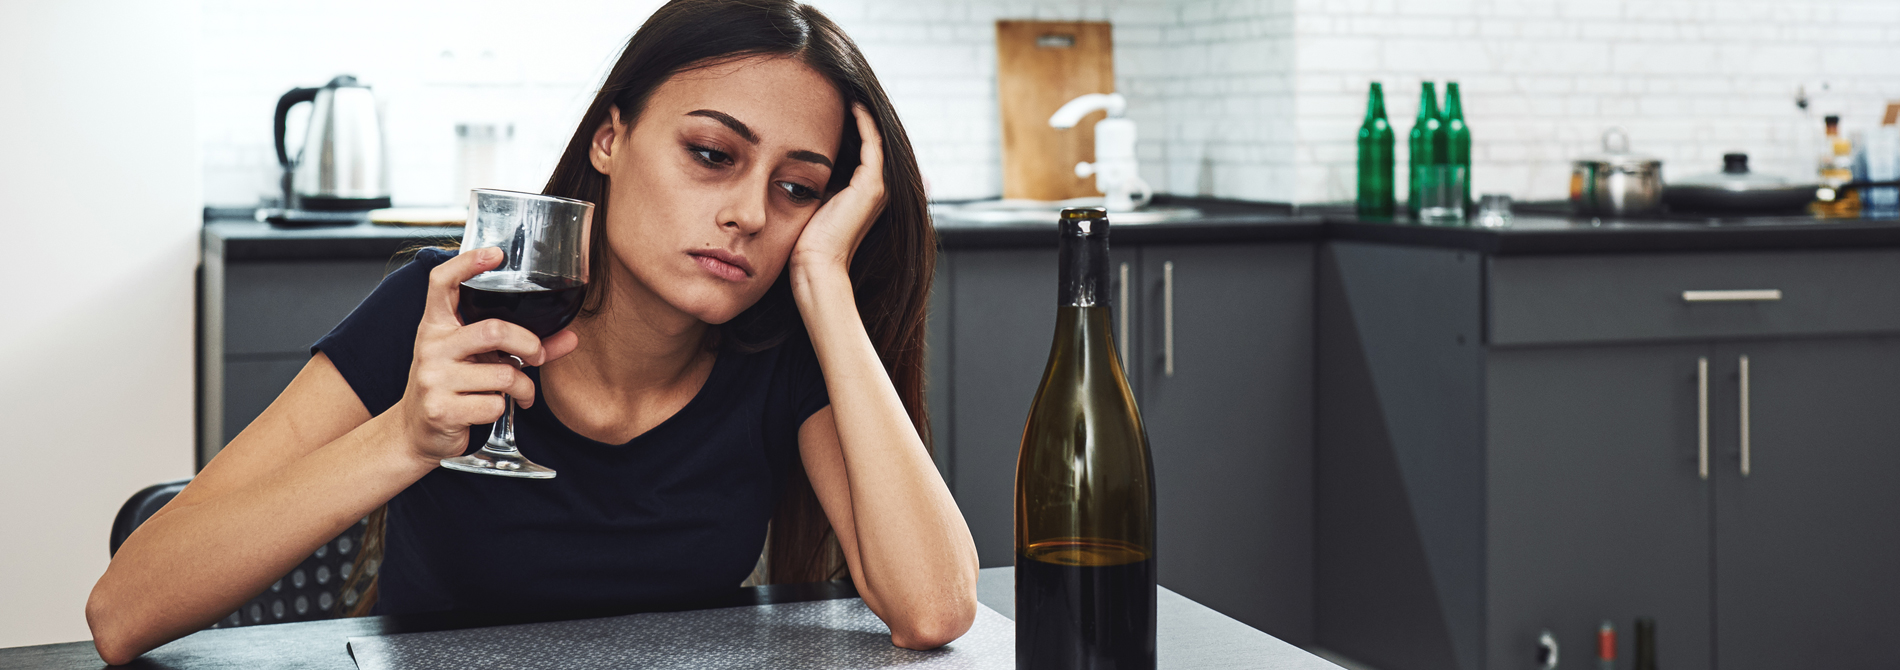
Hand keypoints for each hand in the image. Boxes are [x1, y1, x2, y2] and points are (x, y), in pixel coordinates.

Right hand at [391, 247, 580, 462]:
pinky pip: (495, 405)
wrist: (415, 431)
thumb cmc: (453, 386)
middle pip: (494, 330)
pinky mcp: (442, 409)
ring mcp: (434, 379)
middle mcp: (432, 347)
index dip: (467, 263)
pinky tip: (492, 408)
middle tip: (536, 356)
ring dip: (523, 387)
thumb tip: (571, 337)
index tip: (496, 254)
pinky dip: (504, 408)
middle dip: (528, 344)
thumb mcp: (477, 359)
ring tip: (520, 392)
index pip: (442, 282)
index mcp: (437, 326)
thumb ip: (519, 346)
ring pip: (503, 374)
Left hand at [792, 103, 885, 272]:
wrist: (814, 265)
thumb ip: (813, 182)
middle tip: (844, 90)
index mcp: (863, 194)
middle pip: (872, 142)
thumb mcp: (811, 203)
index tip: (835, 104)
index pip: (862, 151)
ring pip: (876, 139)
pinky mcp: (871, 185)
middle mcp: (876, 189)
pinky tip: (853, 104)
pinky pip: (872, 143)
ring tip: (850, 92)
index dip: (854, 127)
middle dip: (861, 118)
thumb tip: (794, 163)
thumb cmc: (806, 241)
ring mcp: (876, 187)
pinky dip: (865, 122)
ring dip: (864, 115)